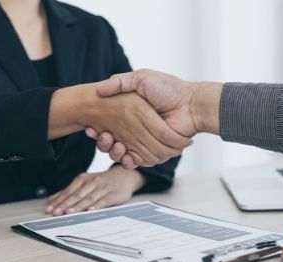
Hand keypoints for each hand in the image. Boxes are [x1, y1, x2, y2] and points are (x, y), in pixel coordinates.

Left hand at [45, 166, 145, 215]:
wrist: (124, 176)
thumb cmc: (102, 182)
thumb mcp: (86, 183)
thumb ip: (69, 191)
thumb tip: (52, 199)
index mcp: (83, 179)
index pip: (68, 191)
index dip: (58, 200)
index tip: (50, 208)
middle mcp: (92, 182)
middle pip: (76, 195)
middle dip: (65, 204)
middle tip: (56, 212)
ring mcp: (103, 188)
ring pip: (88, 198)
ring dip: (78, 206)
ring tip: (69, 212)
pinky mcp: (113, 194)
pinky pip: (104, 201)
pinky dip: (96, 205)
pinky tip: (90, 210)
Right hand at [85, 69, 221, 167]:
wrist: (191, 103)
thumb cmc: (168, 88)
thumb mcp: (141, 78)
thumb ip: (120, 82)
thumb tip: (99, 89)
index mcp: (132, 114)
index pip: (109, 126)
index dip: (98, 129)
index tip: (91, 128)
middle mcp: (137, 129)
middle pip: (113, 142)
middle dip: (104, 142)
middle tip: (102, 136)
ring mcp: (146, 141)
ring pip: (123, 154)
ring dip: (114, 152)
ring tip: (112, 143)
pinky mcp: (155, 151)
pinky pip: (139, 161)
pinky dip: (129, 161)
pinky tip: (124, 154)